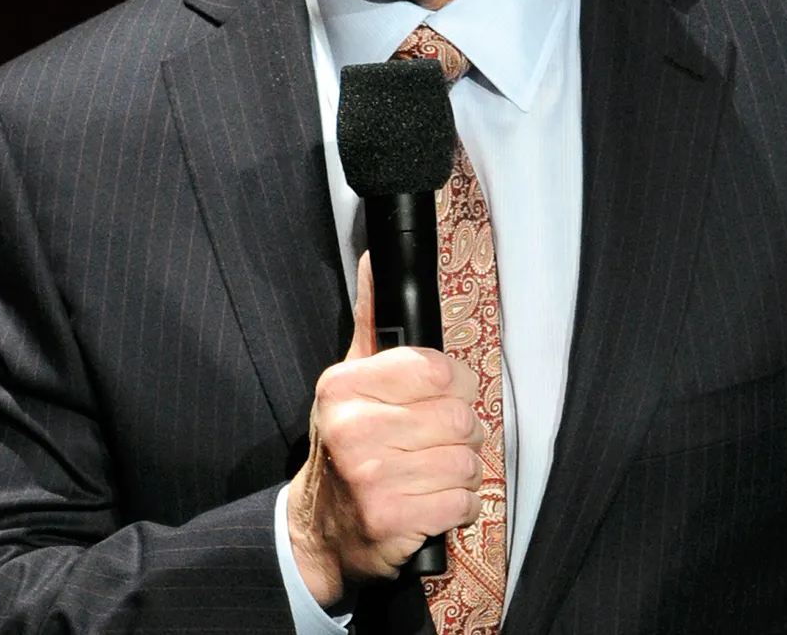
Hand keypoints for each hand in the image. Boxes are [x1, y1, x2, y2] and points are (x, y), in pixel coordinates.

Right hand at [287, 251, 485, 606]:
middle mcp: (353, 428)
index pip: (436, 369)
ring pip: (466, 462)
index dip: (456, 384)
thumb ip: (370, 320)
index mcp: (345, 386)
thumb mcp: (351, 380)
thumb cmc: (348, 444)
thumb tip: (374, 258)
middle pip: (459, 418)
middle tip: (438, 443)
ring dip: (462, 472)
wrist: (320, 528)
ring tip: (433, 474)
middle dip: (462, 434)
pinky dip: (458, 506)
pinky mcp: (389, 519)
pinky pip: (461, 501)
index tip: (444, 396)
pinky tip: (432, 503)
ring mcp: (369, 476)